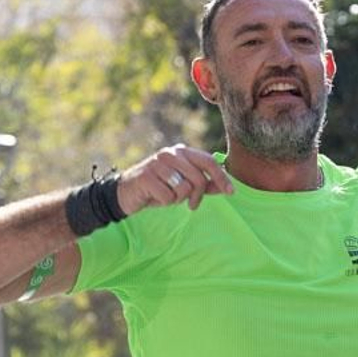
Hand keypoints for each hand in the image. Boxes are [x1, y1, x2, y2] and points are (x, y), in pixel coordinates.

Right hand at [116, 144, 233, 214]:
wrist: (126, 192)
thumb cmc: (159, 188)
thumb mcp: (183, 185)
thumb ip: (204, 184)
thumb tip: (226, 186)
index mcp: (182, 151)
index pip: (209, 161)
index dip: (222, 178)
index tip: (231, 192)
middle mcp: (171, 153)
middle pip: (199, 179)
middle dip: (197, 196)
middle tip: (192, 205)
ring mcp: (158, 163)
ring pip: (184, 189)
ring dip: (177, 199)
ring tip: (167, 196)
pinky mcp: (146, 176)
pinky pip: (168, 197)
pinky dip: (164, 202)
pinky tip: (155, 197)